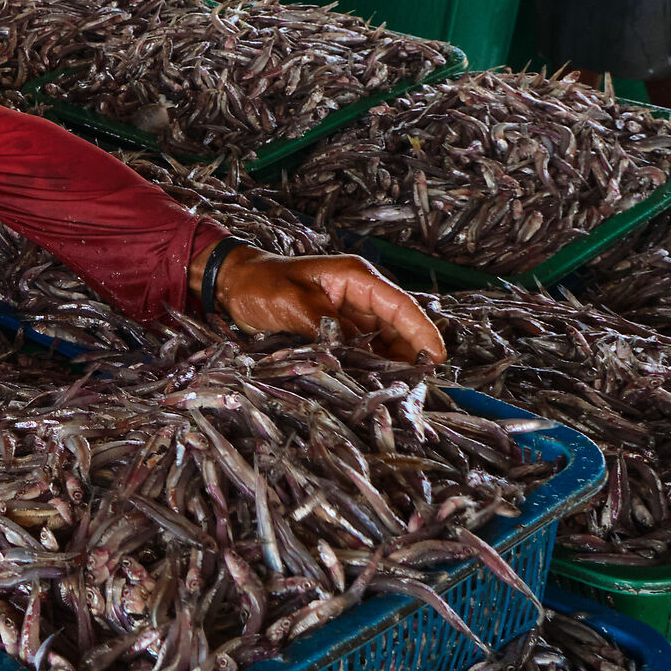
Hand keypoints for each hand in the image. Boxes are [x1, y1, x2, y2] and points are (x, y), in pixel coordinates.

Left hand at [212, 246, 445, 364]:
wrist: (232, 284)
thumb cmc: (260, 284)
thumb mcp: (292, 302)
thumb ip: (325, 326)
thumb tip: (354, 351)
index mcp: (355, 278)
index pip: (400, 305)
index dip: (422, 332)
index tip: (438, 358)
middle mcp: (359, 295)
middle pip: (398, 326)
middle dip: (411, 355)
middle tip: (418, 387)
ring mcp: (350, 314)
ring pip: (384, 342)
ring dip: (392, 365)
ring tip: (400, 392)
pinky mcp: (338, 331)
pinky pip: (364, 350)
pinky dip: (371, 367)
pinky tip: (375, 386)